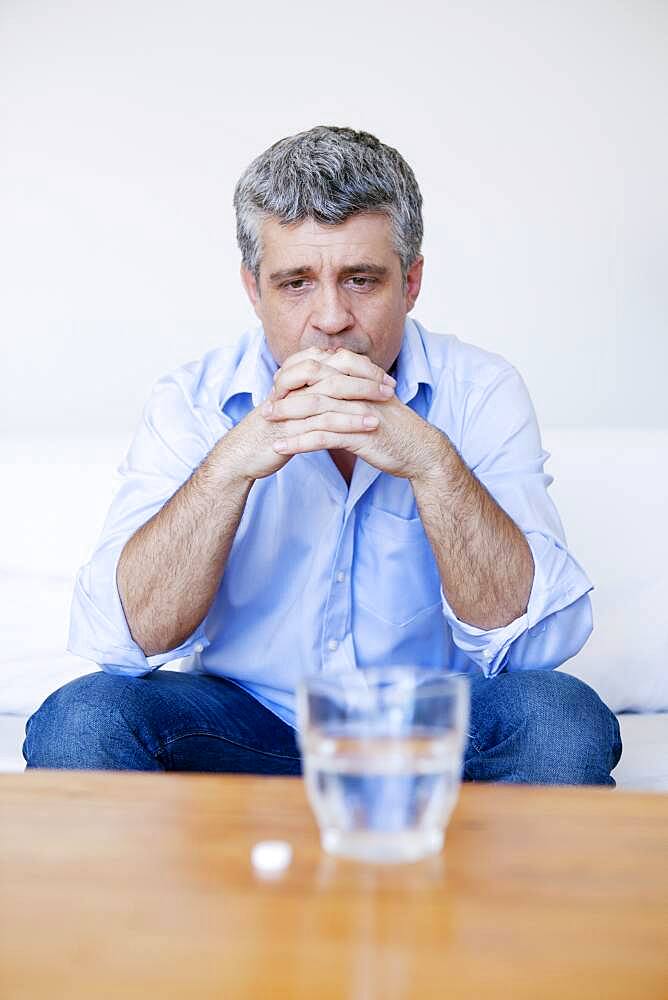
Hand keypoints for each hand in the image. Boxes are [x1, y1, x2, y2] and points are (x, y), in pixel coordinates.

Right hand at [218, 347, 394, 482]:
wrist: (244, 454)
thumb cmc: (273, 429)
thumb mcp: (294, 404)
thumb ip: (314, 390)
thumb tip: (342, 383)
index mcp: (293, 375)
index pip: (332, 360)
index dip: (360, 366)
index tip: (384, 377)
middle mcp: (290, 385)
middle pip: (333, 372)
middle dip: (365, 378)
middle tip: (390, 387)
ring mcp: (288, 405)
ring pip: (329, 394)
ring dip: (360, 399)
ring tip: (385, 405)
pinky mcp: (288, 428)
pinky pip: (322, 422)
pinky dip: (348, 423)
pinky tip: (368, 427)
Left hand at [266, 347, 448, 480]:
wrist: (421, 450)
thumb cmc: (395, 428)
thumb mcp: (372, 401)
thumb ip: (352, 389)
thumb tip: (328, 385)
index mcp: (360, 377)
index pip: (321, 367)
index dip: (296, 374)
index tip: (278, 385)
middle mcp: (358, 389)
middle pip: (312, 382)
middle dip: (286, 392)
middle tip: (266, 403)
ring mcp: (358, 411)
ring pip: (314, 408)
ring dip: (287, 416)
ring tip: (267, 424)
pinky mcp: (359, 435)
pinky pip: (321, 436)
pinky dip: (298, 442)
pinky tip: (281, 448)